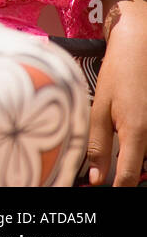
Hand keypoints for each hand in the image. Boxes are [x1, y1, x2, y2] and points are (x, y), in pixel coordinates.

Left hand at [88, 0, 146, 185]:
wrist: (141, 47)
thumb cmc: (118, 75)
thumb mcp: (99, 108)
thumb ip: (97, 145)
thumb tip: (94, 179)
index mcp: (137, 133)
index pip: (129, 176)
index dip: (115, 187)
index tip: (100, 189)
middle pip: (139, 168)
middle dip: (121, 171)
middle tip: (98, 168)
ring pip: (145, 155)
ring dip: (130, 156)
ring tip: (111, 145)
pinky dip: (137, 143)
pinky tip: (124, 135)